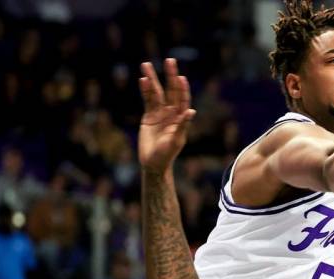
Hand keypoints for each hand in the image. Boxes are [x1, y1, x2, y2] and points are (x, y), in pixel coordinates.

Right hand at [139, 58, 195, 174]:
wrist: (153, 163)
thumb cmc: (166, 154)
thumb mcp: (175, 140)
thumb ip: (182, 125)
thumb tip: (191, 111)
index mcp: (180, 118)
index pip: (182, 99)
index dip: (182, 88)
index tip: (181, 77)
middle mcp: (171, 113)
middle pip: (171, 90)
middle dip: (170, 76)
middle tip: (170, 60)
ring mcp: (160, 113)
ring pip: (156, 92)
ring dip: (152, 79)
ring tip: (146, 65)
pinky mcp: (148, 117)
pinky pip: (147, 100)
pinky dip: (145, 90)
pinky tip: (142, 80)